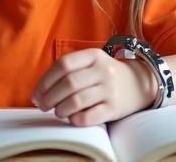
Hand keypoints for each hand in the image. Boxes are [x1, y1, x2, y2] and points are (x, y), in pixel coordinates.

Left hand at [31, 48, 155, 125]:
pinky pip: (89, 117)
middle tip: (42, 106)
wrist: (140, 84)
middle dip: (49, 97)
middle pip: (68, 84)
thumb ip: (70, 70)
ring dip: (60, 109)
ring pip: (76, 101)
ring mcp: (110, 89)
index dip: (45, 80)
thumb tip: (40, 90)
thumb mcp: (91, 62)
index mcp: (93, 55)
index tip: (36, 94)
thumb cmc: (105, 74)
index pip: (63, 65)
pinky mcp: (115, 108)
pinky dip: (75, 119)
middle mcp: (102, 70)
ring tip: (56, 112)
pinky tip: (71, 118)